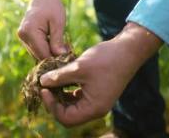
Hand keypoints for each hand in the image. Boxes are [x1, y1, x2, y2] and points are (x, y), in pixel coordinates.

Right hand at [18, 0, 68, 59]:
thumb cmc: (52, 7)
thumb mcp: (58, 24)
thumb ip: (57, 41)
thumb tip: (61, 57)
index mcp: (29, 32)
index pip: (43, 54)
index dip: (57, 59)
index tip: (70, 57)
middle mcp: (23, 36)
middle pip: (39, 56)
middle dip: (54, 56)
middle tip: (69, 51)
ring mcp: (22, 37)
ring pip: (37, 53)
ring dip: (50, 53)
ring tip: (63, 46)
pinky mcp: (25, 37)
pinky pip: (36, 48)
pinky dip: (46, 48)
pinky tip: (56, 43)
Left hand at [39, 22, 162, 126]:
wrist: (127, 50)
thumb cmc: (105, 59)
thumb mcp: (78, 68)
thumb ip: (58, 77)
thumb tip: (41, 82)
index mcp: (94, 108)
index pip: (66, 118)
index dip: (51, 105)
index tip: (43, 89)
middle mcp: (96, 109)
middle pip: (68, 115)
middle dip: (53, 101)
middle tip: (43, 85)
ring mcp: (96, 101)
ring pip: (71, 106)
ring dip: (59, 95)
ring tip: (49, 80)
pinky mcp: (96, 93)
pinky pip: (77, 97)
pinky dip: (66, 89)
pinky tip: (59, 77)